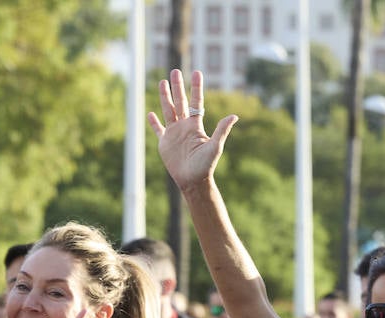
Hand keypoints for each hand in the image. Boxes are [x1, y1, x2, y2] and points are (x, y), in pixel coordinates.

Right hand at [148, 69, 238, 192]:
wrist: (192, 180)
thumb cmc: (205, 165)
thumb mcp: (215, 146)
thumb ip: (222, 130)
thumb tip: (234, 116)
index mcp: (196, 126)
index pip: (196, 102)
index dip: (196, 88)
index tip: (196, 73)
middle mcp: (185, 127)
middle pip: (180, 102)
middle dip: (177, 87)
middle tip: (175, 71)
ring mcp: (174, 133)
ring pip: (168, 110)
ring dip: (165, 97)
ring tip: (162, 82)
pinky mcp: (164, 142)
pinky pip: (158, 130)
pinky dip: (154, 122)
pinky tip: (150, 113)